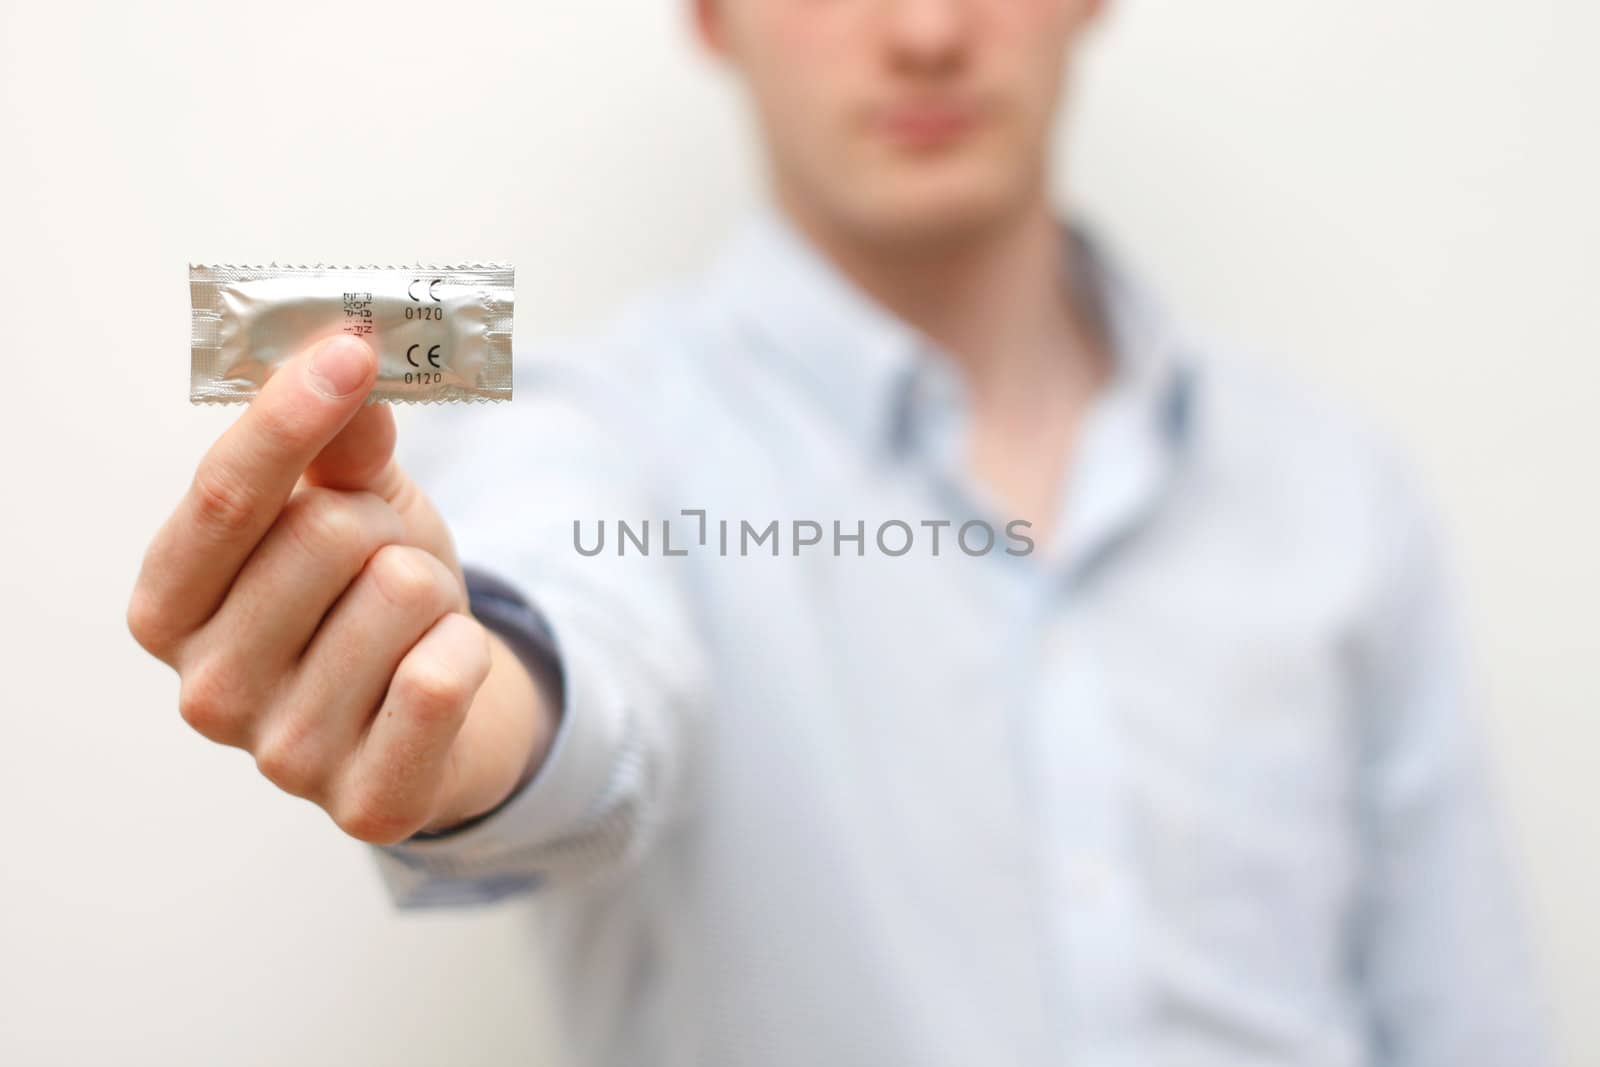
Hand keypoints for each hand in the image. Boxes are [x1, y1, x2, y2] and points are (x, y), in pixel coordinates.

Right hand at [128, 335, 550, 843]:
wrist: (440, 708)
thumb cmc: (372, 597)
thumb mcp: (353, 505)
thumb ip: (341, 443)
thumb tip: (344, 364)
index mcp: (172, 605)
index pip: (224, 498)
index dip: (290, 415)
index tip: (349, 349)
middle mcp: (204, 690)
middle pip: (329, 537)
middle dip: (387, 528)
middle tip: (390, 564)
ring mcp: (278, 757)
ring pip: (400, 596)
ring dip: (433, 595)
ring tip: (412, 629)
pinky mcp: (362, 804)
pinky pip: (439, 679)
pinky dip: (465, 652)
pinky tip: (442, 673)